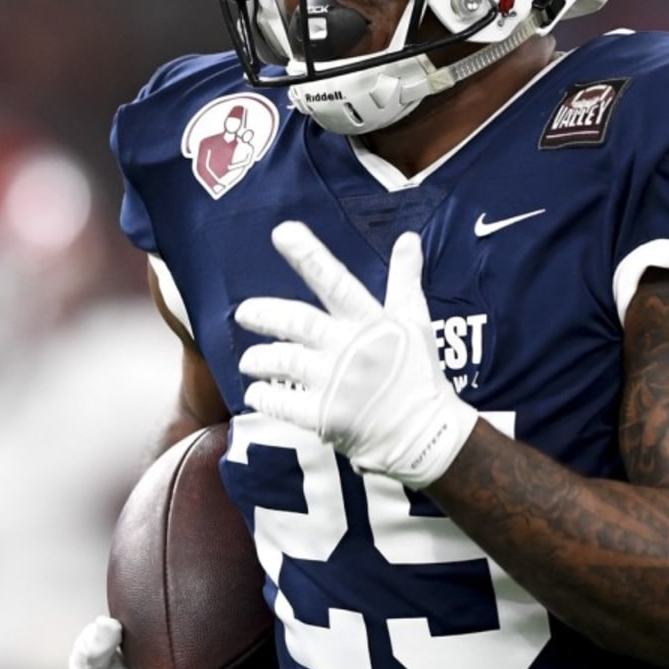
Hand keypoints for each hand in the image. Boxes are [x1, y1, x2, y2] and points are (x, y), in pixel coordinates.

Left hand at [236, 220, 479, 487]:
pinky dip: (264, 395)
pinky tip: (256, 392)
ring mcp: (335, 384)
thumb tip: (407, 238)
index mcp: (371, 323)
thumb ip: (405, 280)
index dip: (308, 255)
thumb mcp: (415, 322)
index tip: (281, 232)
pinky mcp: (324, 417)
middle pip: (297, 322)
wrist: (425, 436)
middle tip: (243, 313)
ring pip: (282, 361)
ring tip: (248, 360)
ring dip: (259, 358)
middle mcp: (350, 349)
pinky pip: (281, 402)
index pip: (335, 281)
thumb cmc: (418, 375)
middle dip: (265, 314)